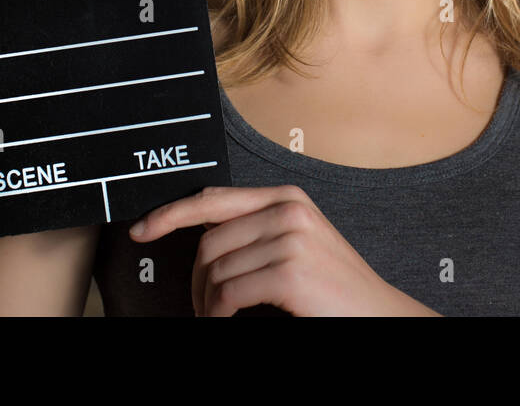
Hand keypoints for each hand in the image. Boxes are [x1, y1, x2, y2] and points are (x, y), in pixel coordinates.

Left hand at [128, 185, 429, 315]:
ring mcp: (291, 238)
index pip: (212, 199)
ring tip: (219, 320)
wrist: (379, 315)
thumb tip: (200, 232)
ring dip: (208, 304)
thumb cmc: (332, 288)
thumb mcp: (294, 244)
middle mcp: (288, 209)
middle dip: (195, 282)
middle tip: (202, 310)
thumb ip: (254, 229)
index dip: (169, 213)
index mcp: (286, 197)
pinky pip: (230, 294)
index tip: (141, 230)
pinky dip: (220, 315)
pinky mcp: (291, 271)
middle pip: (208, 243)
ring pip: (215, 271)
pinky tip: (229, 322)